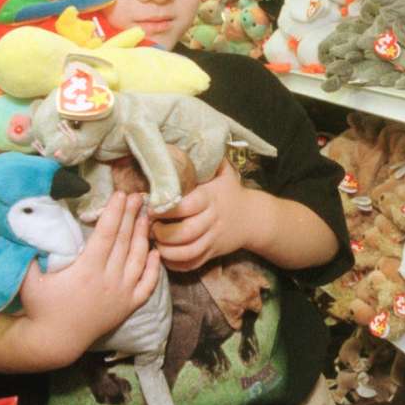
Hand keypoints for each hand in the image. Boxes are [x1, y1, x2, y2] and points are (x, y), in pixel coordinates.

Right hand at [19, 192, 160, 362]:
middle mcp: (109, 280)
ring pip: (139, 259)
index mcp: (87, 270)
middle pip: (125, 241)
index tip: (122, 195)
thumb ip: (27, 253)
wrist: (54, 342)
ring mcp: (122, 294)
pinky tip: (155, 252)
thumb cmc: (39, 307)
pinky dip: (154, 268)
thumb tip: (24, 224)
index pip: (107, 234)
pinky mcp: (128, 306)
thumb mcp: (28, 279)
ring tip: (145, 216)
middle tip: (138, 196)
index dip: (116, 212)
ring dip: (143, 236)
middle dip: (132, 216)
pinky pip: (147, 285)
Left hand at [151, 160, 269, 271]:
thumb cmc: (231, 192)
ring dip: (167, 251)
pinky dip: (176, 264)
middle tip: (150, 227)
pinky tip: (165, 256)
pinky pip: (192, 265)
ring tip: (155, 243)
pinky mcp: (212, 254)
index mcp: (210, 198)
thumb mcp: (223, 173)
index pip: (187, 206)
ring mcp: (213, 240)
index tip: (152, 207)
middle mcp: (212, 220)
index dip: (166, 209)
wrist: (254, 218)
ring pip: (188, 252)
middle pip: (185, 233)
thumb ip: (208, 160)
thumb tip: (186, 139)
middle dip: (163, 233)